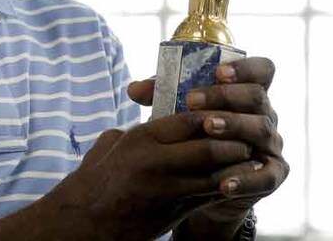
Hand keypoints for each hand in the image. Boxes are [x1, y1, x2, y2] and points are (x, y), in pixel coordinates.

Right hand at [41, 110, 253, 240]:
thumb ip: (138, 129)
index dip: (214, 113)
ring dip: (236, 165)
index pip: (189, 118)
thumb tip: (155, 114)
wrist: (83, 222)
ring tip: (249, 157)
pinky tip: (237, 181)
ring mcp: (165, 190)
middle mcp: (154, 162)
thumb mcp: (112, 145)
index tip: (228, 110)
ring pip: (214, 173)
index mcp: (141, 139)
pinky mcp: (172, 214)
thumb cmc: (95, 181)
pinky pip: (208, 197)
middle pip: (207, 145)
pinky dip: (226, 187)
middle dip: (232, 140)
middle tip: (247, 135)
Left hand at [128, 57, 288, 227]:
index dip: (245, 68)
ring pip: (261, 129)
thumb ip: (162, 97)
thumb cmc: (193, 136)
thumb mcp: (179, 113)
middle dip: (225, 96)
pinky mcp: (274, 174)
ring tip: (207, 129)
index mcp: (248, 92)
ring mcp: (271, 144)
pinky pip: (266, 176)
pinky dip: (246, 178)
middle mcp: (265, 114)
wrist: (202, 184)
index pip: (262, 70)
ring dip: (234, 126)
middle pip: (257, 96)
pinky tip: (224, 182)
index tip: (217, 71)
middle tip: (192, 100)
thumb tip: (134, 90)